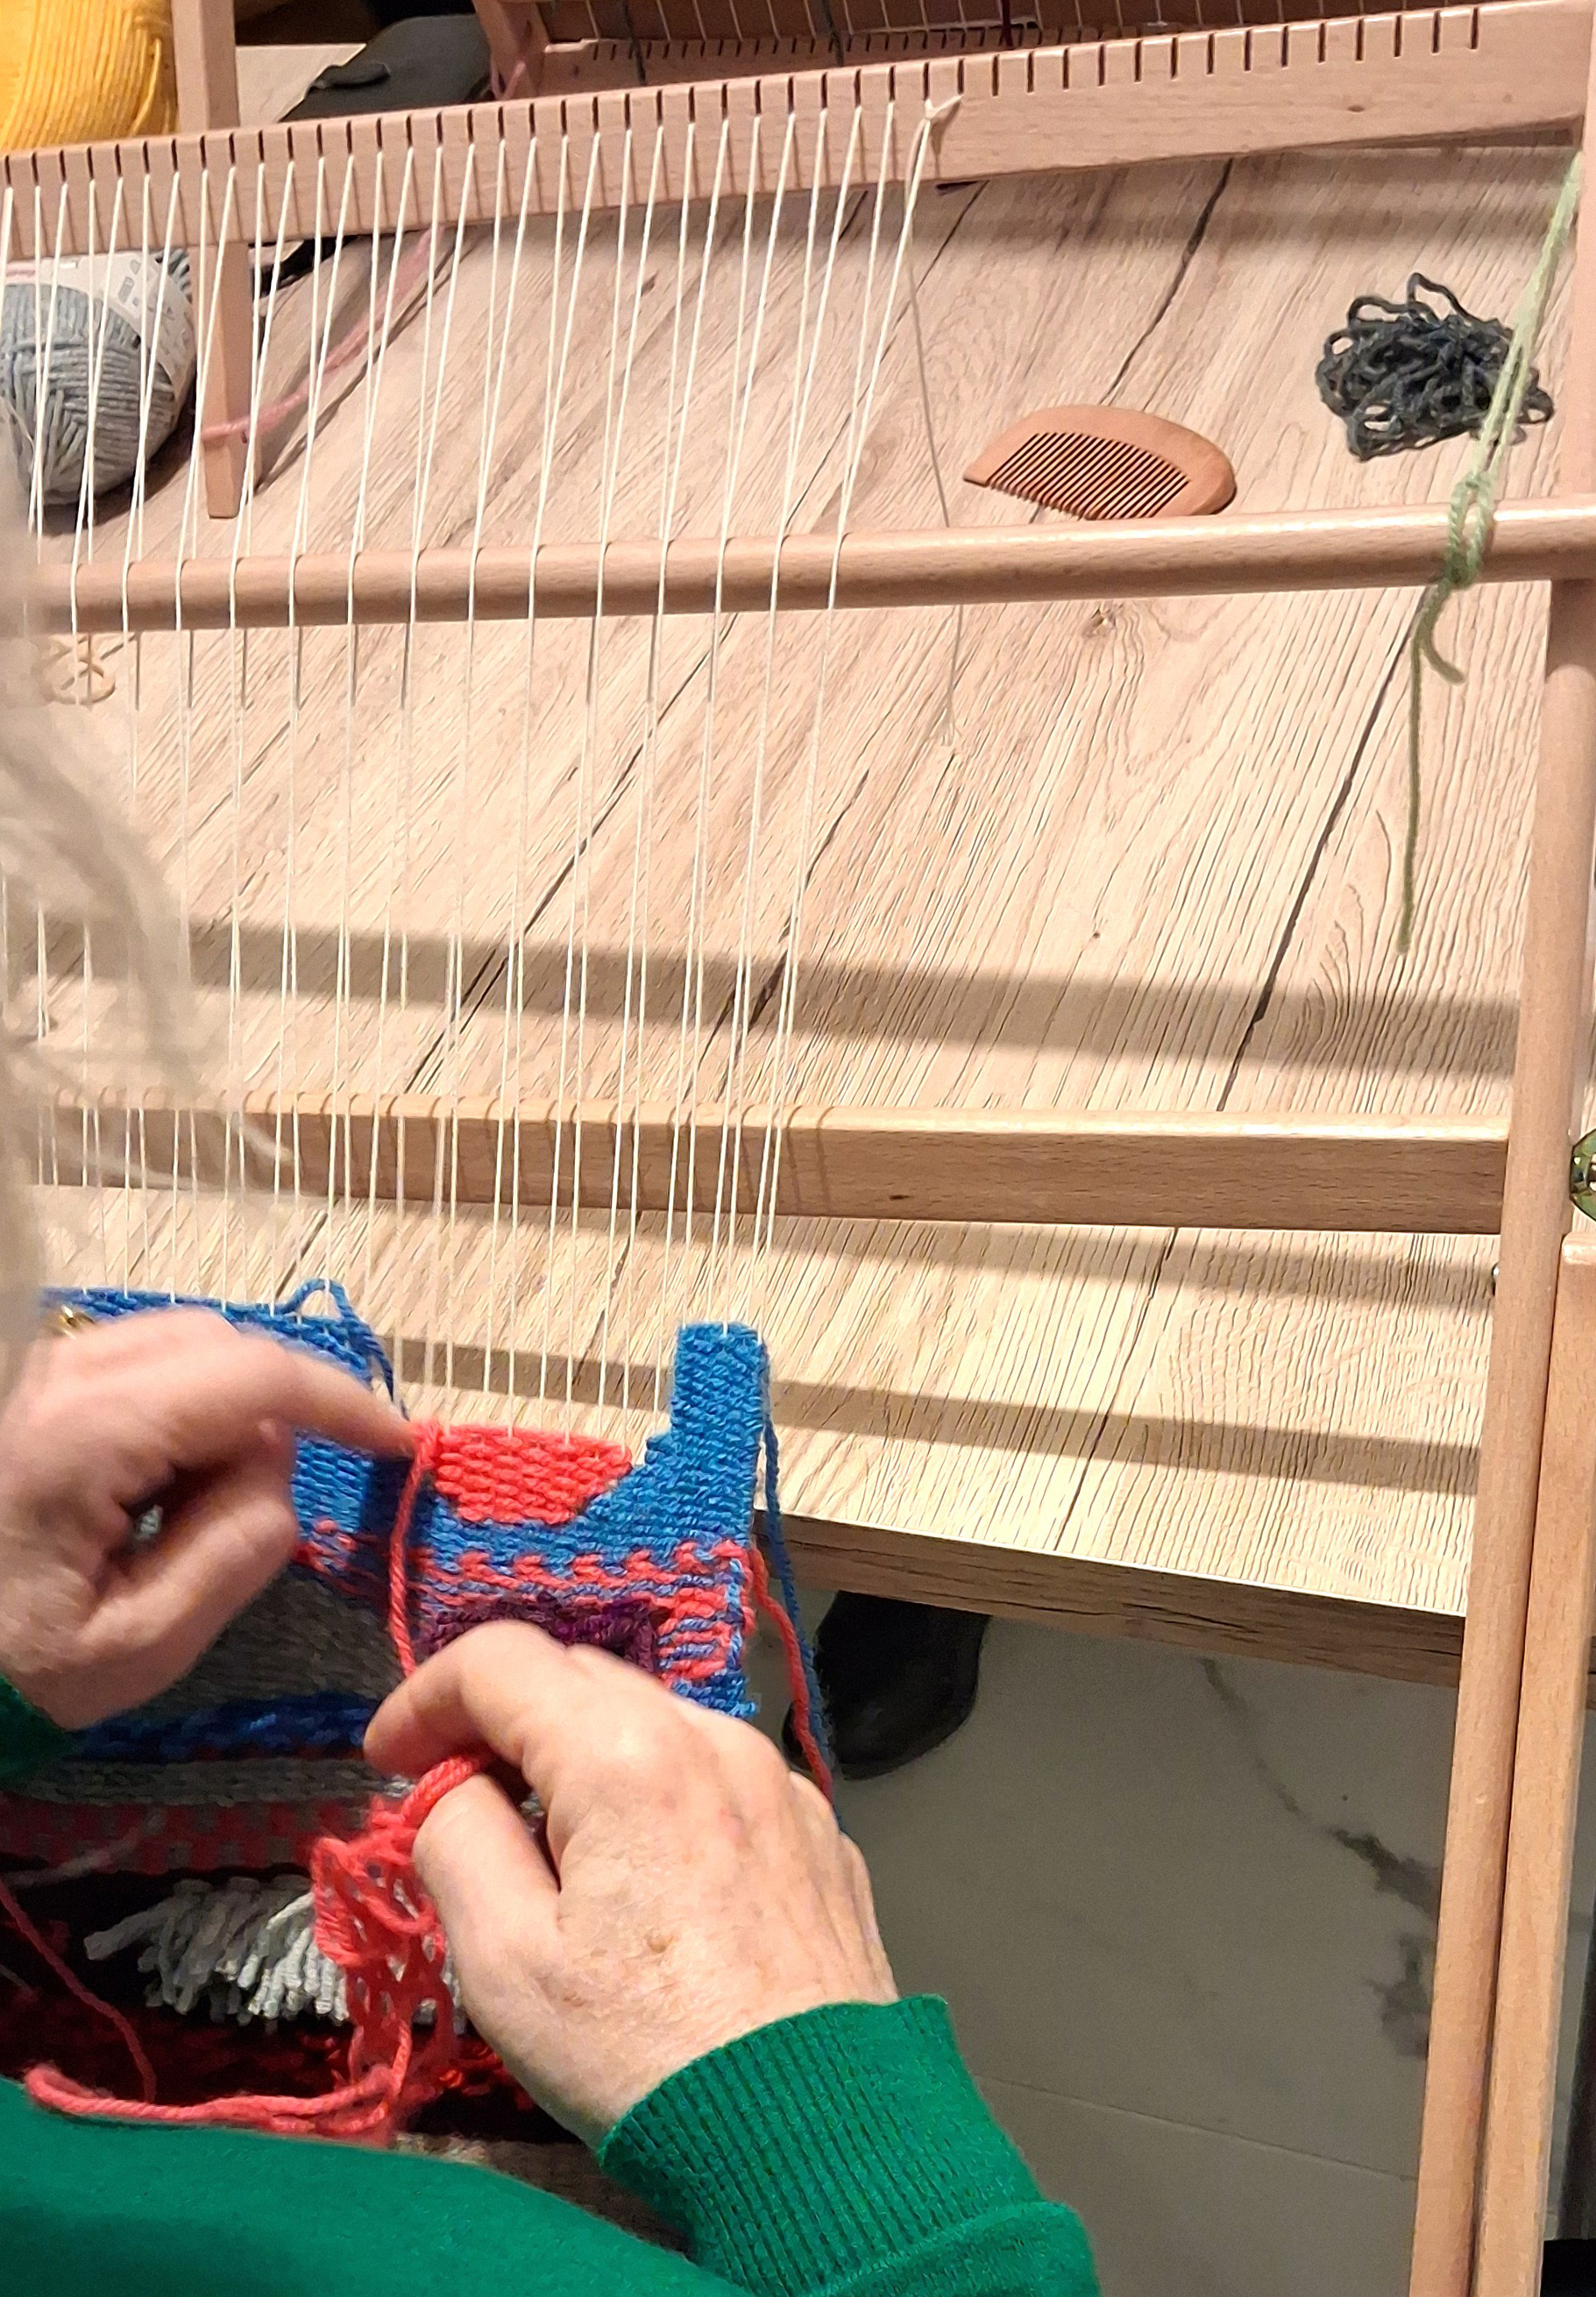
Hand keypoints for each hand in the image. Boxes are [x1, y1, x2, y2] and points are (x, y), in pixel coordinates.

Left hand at [0, 1307, 411, 1727]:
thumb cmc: (18, 1668)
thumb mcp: (143, 1643)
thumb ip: (238, 1547)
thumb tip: (281, 1466)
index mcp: (86, 1432)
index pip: (253, 1375)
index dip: (342, 1400)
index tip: (397, 1443)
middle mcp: (60, 1371)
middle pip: (223, 1346)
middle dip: (267, 1419)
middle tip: (246, 1517)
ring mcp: (43, 1365)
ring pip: (186, 1347)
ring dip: (220, 1419)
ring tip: (182, 1515)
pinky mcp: (38, 1377)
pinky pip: (145, 1362)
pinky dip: (180, 1413)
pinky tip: (150, 1491)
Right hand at [365, 1621, 895, 2141]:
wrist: (815, 2138)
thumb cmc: (644, 2057)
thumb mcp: (505, 1963)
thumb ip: (456, 1842)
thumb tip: (449, 1789)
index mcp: (629, 1756)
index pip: (501, 1660)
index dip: (424, 1698)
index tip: (387, 1763)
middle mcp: (716, 1739)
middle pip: (579, 1679)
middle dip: (501, 1724)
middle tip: (452, 1804)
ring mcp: (779, 1783)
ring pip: (654, 1724)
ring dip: (582, 1759)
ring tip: (551, 1855)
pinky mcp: (819, 1833)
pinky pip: (717, 1779)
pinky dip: (659, 1797)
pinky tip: (646, 1884)